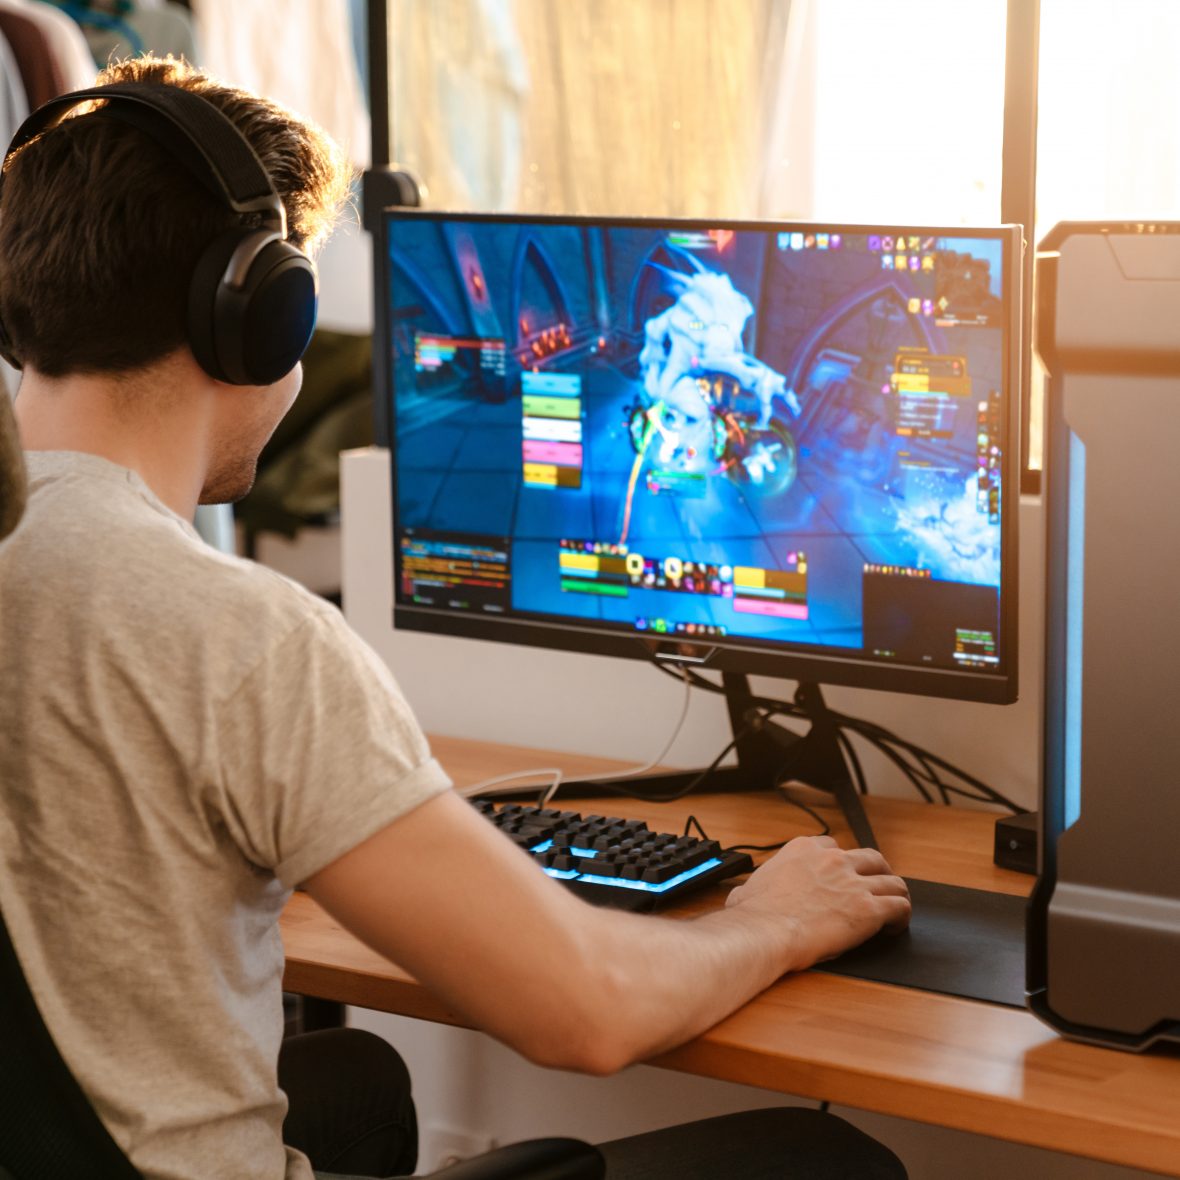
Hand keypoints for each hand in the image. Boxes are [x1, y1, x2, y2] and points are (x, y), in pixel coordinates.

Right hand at [724, 836, 910, 971]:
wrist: (765, 931)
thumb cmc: (754, 915)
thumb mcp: (749, 887)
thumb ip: (757, 885)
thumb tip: (743, 895)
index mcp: (804, 850)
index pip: (834, 847)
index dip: (842, 864)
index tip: (841, 878)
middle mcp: (832, 860)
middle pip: (871, 859)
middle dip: (876, 874)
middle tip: (875, 889)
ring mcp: (853, 883)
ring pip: (892, 881)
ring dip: (894, 894)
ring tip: (892, 909)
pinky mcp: (868, 909)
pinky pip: (899, 906)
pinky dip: (901, 917)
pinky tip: (894, 927)